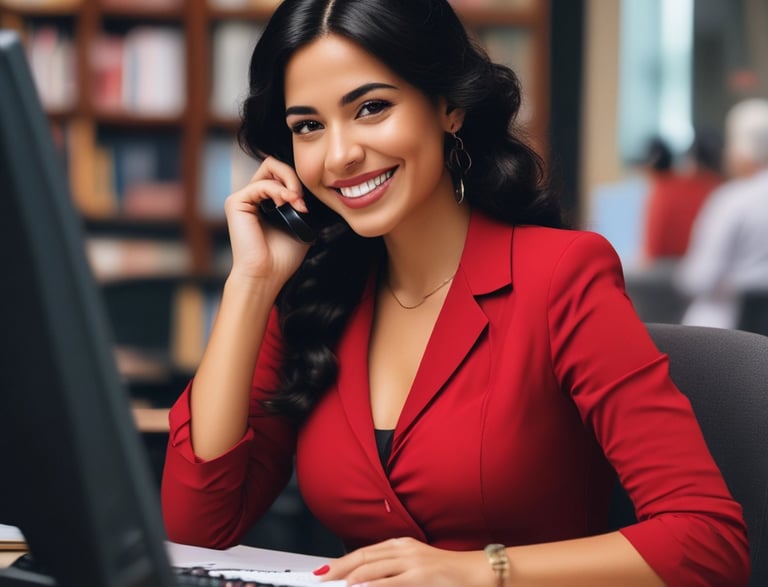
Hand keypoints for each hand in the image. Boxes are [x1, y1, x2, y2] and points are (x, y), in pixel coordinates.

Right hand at [224, 156, 310, 284]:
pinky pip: (261, 184)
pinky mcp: (236, 202)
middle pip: (274, 164)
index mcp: (266, 202)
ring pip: (270, 167)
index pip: (282, 174)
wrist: (267, 275)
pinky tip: (288, 203)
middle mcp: (253, 198)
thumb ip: (302, 203)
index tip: (307, 204)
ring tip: (297, 203)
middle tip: (301, 200)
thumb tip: (313, 186)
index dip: (298, 182)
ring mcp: (243, 198)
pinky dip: (279, 190)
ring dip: (290, 183)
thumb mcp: (301, 224)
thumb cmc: (283, 257)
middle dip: (294, 176)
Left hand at [319, 537, 491, 586]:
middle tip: (321, 577)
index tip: (326, 570)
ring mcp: (412, 562)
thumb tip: (365, 582)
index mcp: (401, 545)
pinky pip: (391, 581)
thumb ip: (393, 571)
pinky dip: (372, 585)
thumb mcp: (416, 567)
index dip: (343, 561)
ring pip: (373, 567)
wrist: (476, 571)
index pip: (364, 552)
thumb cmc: (448, 573)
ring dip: (350, 576)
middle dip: (338, 567)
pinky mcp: (421, 576)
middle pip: (363, 557)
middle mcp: (404, 549)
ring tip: (333, 582)